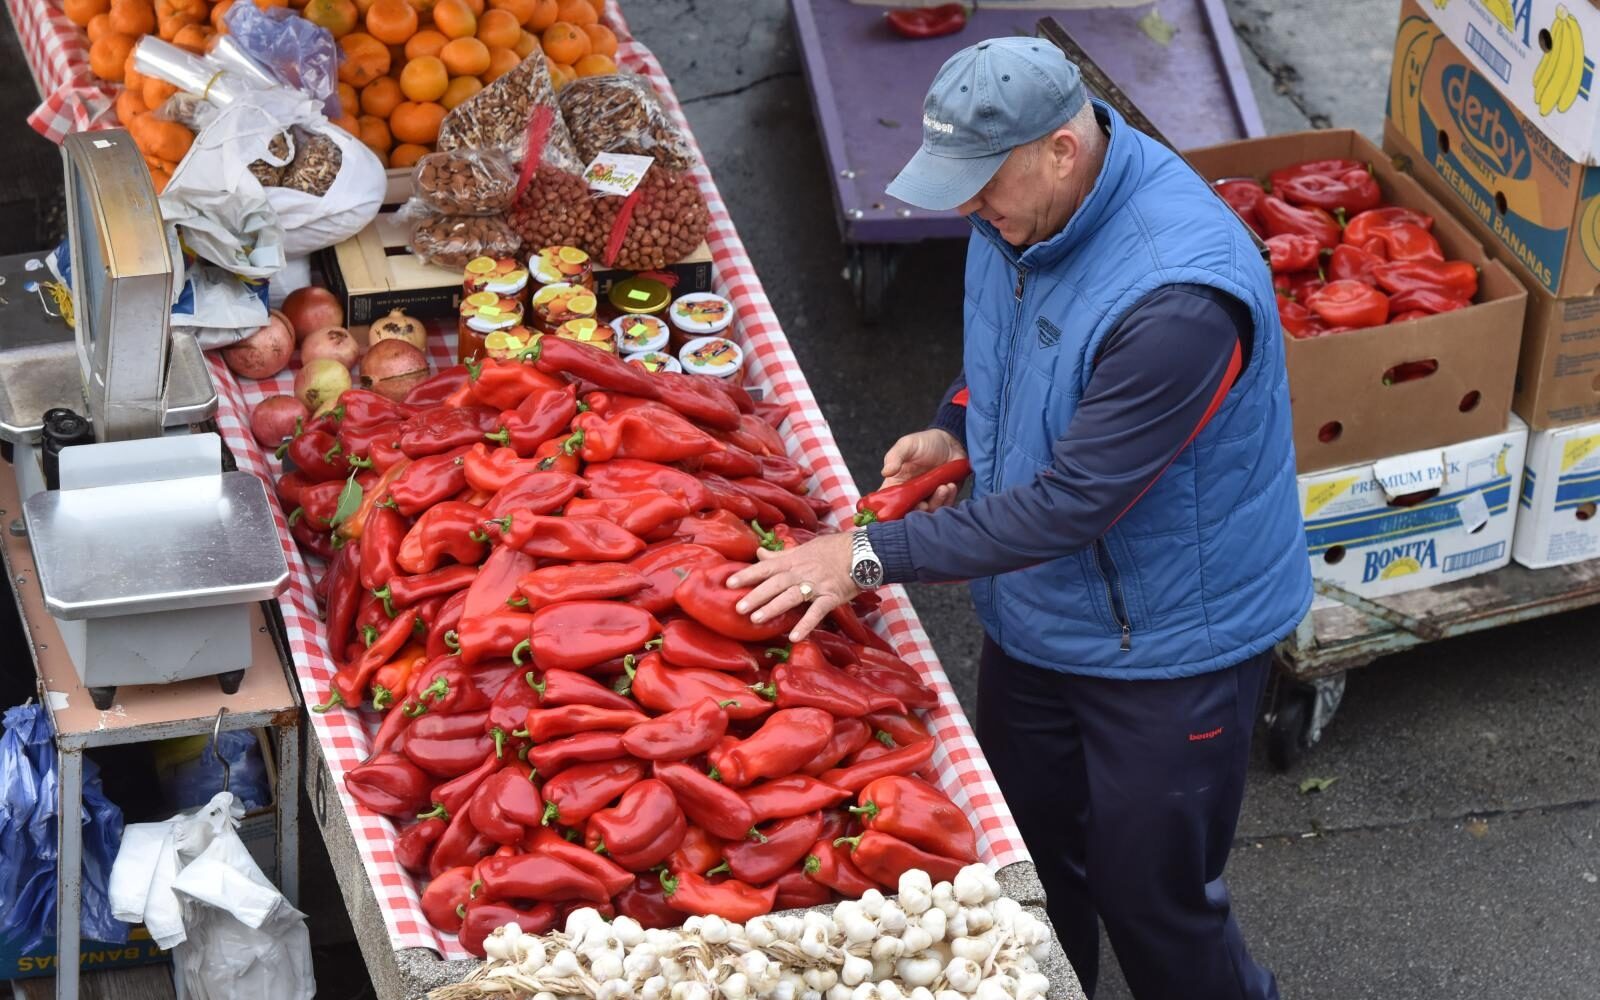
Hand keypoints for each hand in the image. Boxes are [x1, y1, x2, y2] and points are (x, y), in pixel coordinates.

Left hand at [727, 532, 858, 642]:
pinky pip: (817, 612)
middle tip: (738, 608)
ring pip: (792, 596)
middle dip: (756, 595)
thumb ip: (780, 554)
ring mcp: (817, 585)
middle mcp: (802, 572)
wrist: (862, 552)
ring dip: (774, 607)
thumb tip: (759, 553)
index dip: (747, 574)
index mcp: (793, 560)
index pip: (766, 567)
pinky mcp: (831, 597)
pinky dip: (806, 624)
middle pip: (775, 583)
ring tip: (756, 619)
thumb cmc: (832, 549)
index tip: (729, 583)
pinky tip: (794, 637)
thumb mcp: (803, 548)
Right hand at [880, 428, 965, 512]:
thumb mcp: (907, 445)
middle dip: (917, 511)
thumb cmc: (925, 442)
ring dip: (937, 502)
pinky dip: (948, 499)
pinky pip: (945, 507)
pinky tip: (950, 486)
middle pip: (909, 513)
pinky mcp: (944, 498)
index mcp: (897, 484)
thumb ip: (895, 457)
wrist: (951, 442)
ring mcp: (928, 497)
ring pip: (929, 512)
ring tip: (943, 487)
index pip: (887, 502)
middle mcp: (911, 494)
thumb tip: (885, 472)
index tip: (896, 509)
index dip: (888, 510)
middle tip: (924, 504)